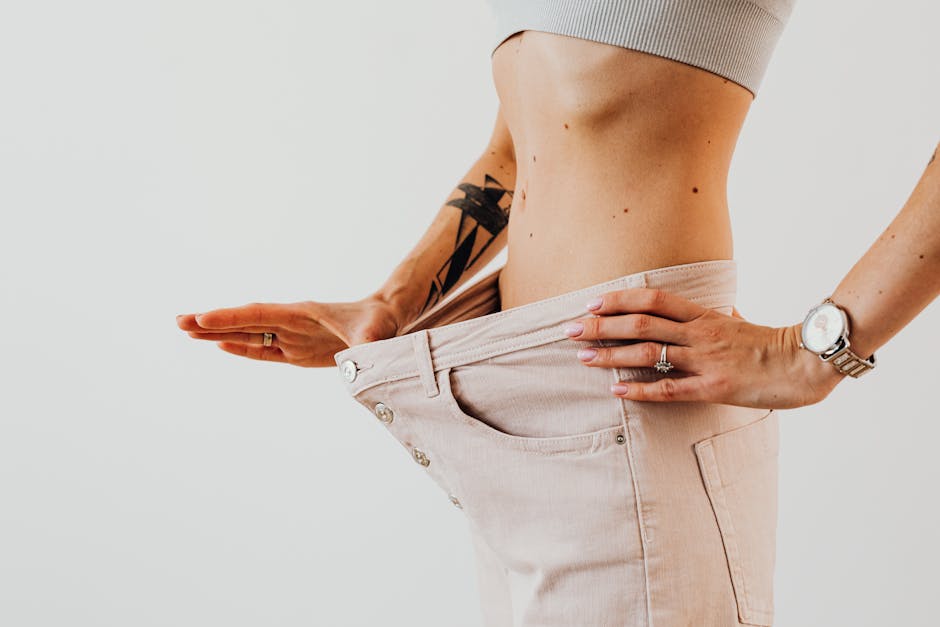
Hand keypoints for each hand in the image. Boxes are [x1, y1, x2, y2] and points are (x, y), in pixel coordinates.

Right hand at [176, 295, 406, 366]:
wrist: (385, 321)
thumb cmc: (380, 323)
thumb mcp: (376, 332)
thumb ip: (369, 342)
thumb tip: (367, 352)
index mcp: (302, 314)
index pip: (259, 315)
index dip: (231, 318)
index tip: (203, 319)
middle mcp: (291, 323)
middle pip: (245, 322)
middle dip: (212, 322)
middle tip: (179, 322)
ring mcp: (292, 336)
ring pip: (248, 335)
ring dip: (219, 334)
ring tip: (187, 332)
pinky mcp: (297, 351)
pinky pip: (264, 350)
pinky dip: (241, 348)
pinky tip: (220, 345)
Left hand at [565, 288, 844, 408]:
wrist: (808, 364)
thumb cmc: (775, 344)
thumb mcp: (744, 322)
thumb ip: (726, 314)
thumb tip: (723, 307)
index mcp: (704, 314)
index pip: (652, 298)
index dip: (619, 299)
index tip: (591, 304)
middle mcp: (699, 332)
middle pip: (640, 323)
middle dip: (600, 326)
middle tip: (568, 329)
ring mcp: (705, 360)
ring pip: (648, 353)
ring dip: (611, 355)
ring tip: (582, 357)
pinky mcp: (714, 388)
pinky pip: (669, 390)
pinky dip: (640, 391)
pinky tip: (616, 392)